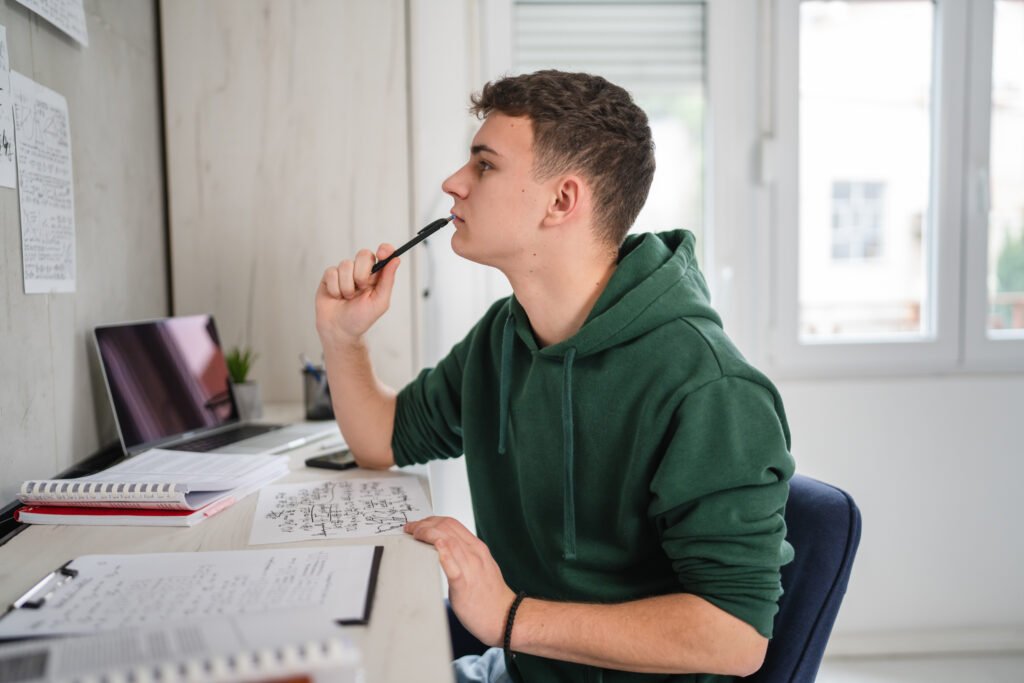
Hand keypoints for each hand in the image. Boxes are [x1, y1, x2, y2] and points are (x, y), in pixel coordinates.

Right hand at [316, 243, 398, 344]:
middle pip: (363, 254)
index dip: (384, 249)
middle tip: (361, 288)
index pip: (383, 254)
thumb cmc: (361, 318)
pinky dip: (335, 288)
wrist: (339, 330)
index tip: (382, 253)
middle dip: (362, 274)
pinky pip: (331, 272)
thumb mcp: (380, 302)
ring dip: (347, 286)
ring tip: (348, 298)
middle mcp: (361, 271)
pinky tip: (337, 296)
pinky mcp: (329, 276)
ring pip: (346, 265)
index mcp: (377, 276)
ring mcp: (345, 272)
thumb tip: (396, 260)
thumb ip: (387, 280)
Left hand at [405, 516, 515, 647]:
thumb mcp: (480, 568)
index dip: (432, 520)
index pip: (452, 524)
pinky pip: (453, 565)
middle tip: (411, 528)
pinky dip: (443, 553)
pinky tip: (434, 547)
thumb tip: (444, 553)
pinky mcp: (464, 584)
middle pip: (447, 527)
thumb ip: (464, 558)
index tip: (420, 524)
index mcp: (477, 548)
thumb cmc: (491, 597)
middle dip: (425, 524)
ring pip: (447, 540)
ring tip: (413, 535)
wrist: (506, 617)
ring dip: (426, 533)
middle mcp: (475, 553)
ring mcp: (471, 567)